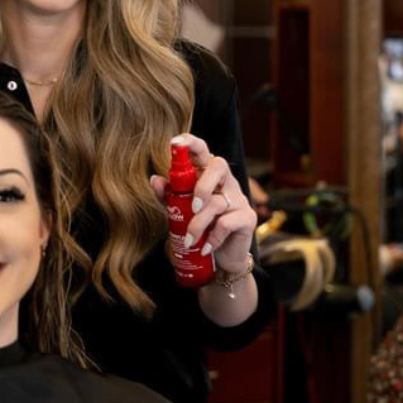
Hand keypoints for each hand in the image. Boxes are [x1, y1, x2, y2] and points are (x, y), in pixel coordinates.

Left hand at [150, 133, 256, 273]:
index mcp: (207, 175)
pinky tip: (206, 247)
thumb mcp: (179, 212)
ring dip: (198, 224)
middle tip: (191, 208)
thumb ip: (167, 196)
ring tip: (190, 240)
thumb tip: (155, 179)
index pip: (202, 150)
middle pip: (218, 166)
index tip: (175, 142)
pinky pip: (227, 222)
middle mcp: (225, 182)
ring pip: (216, 202)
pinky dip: (212, 237)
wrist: (220, 260)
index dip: (190, 143)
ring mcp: (238, 198)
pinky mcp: (247, 217)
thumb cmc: (199, 230)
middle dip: (201, 186)